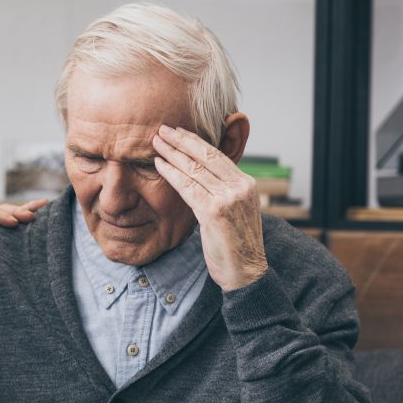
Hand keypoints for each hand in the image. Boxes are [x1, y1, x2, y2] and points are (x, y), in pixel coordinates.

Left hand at [0, 199, 46, 275]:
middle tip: (30, 217)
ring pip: (10, 215)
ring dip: (25, 210)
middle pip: (1, 211)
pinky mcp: (1, 241)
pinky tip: (43, 207)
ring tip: (42, 206)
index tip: (13, 223)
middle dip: (16, 212)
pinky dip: (27, 214)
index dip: (1, 216)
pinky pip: (15, 225)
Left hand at [152, 125, 267, 290]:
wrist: (246, 272)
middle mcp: (241, 186)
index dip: (196, 142)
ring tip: (156, 142)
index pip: (218, 156)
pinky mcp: (215, 211)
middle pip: (206, 156)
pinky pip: (188, 187)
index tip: (179, 133)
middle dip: (182, 140)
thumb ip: (221, 193)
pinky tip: (158, 164)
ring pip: (195, 168)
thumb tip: (201, 179)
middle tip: (162, 129)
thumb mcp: (233, 212)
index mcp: (247, 184)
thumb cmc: (234, 246)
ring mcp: (229, 198)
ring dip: (173, 153)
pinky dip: (171, 173)